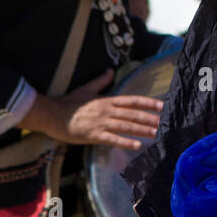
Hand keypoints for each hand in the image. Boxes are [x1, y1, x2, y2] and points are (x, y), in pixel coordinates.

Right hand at [24, 70, 162, 149]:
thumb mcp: (86, 89)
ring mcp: (101, 123)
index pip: (132, 100)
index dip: (148, 102)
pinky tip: (137, 145)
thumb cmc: (68, 103)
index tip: (162, 105)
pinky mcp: (93, 135)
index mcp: (107, 100)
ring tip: (156, 133)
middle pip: (133, 114)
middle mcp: (107, 110)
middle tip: (165, 121)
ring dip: (142, 130)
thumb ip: (100, 81)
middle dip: (150, 118)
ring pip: (126, 126)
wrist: (51, 114)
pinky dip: (125, 142)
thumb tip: (110, 70)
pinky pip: (112, 139)